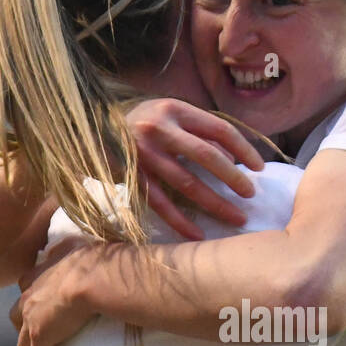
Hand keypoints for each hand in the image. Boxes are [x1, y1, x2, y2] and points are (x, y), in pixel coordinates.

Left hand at [10, 237, 98, 345]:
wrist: (94, 276)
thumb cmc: (95, 259)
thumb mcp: (79, 245)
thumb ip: (71, 247)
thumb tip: (75, 244)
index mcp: (37, 273)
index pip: (28, 287)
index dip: (34, 299)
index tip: (44, 308)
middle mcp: (28, 295)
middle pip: (17, 315)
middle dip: (25, 327)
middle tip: (42, 340)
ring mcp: (31, 318)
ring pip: (22, 342)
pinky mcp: (40, 338)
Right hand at [129, 98, 264, 238]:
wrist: (86, 130)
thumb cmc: (138, 123)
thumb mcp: (168, 116)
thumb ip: (198, 132)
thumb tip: (233, 157)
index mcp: (174, 109)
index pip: (219, 129)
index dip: (243, 149)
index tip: (259, 168)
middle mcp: (159, 129)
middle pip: (206, 156)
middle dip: (233, 178)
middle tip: (251, 195)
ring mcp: (143, 154)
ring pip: (187, 183)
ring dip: (215, 203)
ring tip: (236, 217)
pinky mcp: (130, 177)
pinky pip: (160, 203)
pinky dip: (180, 221)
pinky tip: (198, 235)